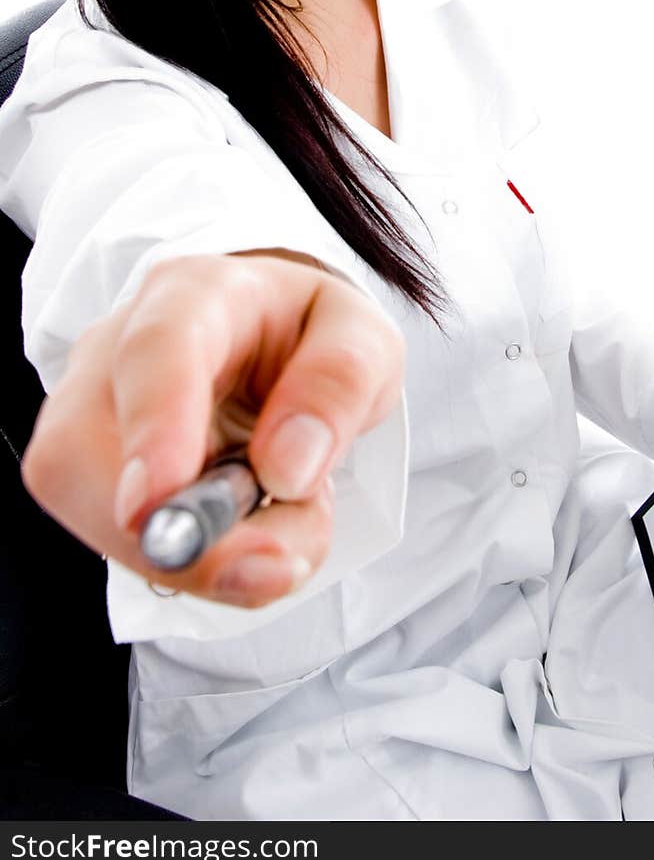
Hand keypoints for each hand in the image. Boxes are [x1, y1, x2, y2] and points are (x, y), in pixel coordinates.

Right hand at [22, 251, 404, 607]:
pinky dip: (197, 563)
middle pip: (85, 446)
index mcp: (196, 292)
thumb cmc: (309, 333)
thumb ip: (338, 384)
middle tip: (278, 568)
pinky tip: (249, 531)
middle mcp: (118, 343)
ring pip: (93, 509)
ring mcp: (89, 409)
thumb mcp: (362, 337)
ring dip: (200, 557)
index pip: (155, 349)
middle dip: (172, 532)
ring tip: (288, 532)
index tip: (159, 504)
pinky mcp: (87, 471)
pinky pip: (117, 542)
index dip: (153, 427)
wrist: (272, 342)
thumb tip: (284, 470)